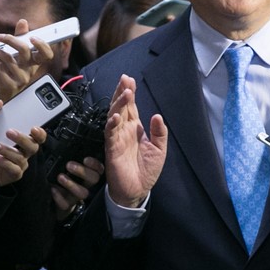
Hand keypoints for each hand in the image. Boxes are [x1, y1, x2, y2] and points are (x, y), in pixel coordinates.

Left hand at [0, 19, 54, 102]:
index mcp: (34, 63)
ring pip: (7, 58)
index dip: (42, 46)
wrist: (4, 93)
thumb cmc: (12, 72)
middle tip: (0, 36)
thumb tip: (23, 22)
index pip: (46, 55)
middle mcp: (30, 70)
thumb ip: (20, 38)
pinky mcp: (9, 84)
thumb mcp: (17, 55)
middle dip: (11, 40)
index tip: (32, 37)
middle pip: (25, 51)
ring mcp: (20, 78)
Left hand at [0, 101, 46, 188]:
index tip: (34, 127)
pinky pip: (14, 170)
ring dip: (7, 150)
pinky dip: (6, 163)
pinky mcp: (14, 173)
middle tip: (9, 132)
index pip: (39, 135)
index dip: (40, 132)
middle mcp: (25, 150)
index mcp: (24, 137)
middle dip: (22, 138)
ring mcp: (20, 162)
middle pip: (33, 145)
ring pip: (21, 157)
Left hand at [51, 157, 104, 220]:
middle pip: (94, 179)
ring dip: (71, 184)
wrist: (53, 196)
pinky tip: (52, 189)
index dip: (95, 164)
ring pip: (82, 193)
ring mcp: (77, 196)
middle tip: (69, 165)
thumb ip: (68, 154)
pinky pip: (66, 204)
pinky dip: (59, 196)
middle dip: (82, 171)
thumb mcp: (65, 162)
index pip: (99, 169)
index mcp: (88, 173)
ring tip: (60, 177)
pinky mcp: (67, 205)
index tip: (85, 159)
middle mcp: (86, 184)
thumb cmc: (61, 173)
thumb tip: (61, 139)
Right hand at [105, 74, 167, 207]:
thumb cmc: (147, 170)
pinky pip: (110, 134)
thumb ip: (159, 133)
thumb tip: (157, 115)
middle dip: (122, 92)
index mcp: (135, 128)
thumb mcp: (159, 149)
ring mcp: (117, 138)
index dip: (130, 93)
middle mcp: (124, 130)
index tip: (130, 79)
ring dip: (118, 104)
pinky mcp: (112, 149)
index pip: (131, 107)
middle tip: (125, 79)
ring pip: (114, 116)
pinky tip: (115, 116)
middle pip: (121, 107)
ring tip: (125, 93)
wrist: (137, 190)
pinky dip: (112, 124)